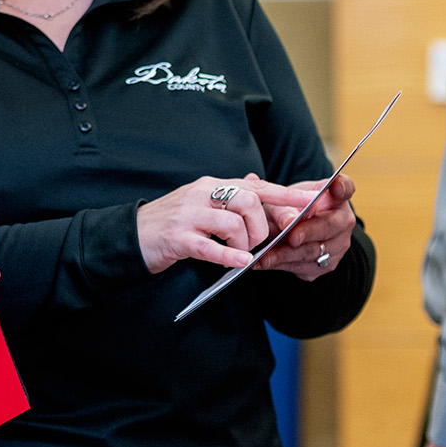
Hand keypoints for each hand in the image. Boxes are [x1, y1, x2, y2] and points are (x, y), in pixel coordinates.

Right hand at [136, 176, 315, 274]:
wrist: (131, 235)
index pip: (257, 186)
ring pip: (232, 223)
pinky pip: (210, 247)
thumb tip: (258, 182)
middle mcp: (202, 194)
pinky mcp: (177, 238)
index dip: (286, 194)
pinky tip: (240, 264)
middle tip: (259, 243)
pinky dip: (229, 257)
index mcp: (212, 185)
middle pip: (248, 201)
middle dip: (263, 226)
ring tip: (240, 255)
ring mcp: (188, 215)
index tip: (313, 201)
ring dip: (245, 244)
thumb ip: (230, 196)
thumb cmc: (172, 222)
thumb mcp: (201, 203)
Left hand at [252, 172, 356, 279]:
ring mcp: (338, 245)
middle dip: (309, 232)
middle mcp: (343, 221)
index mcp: (334, 197)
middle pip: (330, 226)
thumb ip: (284, 209)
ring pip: (316, 252)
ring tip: (265, 256)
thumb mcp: (280, 203)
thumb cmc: (288, 209)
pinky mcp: (326, 265)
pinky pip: (306, 268)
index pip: (345, 187)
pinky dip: (284, 265)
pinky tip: (265, 262)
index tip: (336, 186)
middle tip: (291, 237)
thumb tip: (287, 222)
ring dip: (289, 255)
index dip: (342, 187)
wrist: (288, 229)